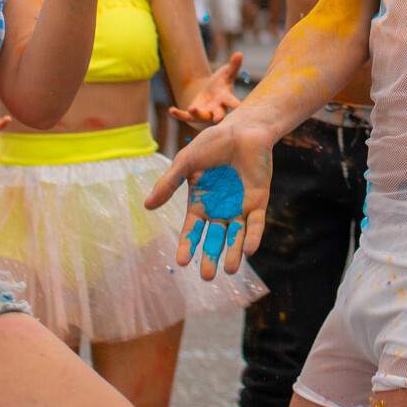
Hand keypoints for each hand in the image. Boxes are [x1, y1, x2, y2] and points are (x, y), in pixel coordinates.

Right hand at [143, 119, 272, 278]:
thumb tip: (147, 205)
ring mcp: (240, 208)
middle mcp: (219, 210)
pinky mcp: (258, 202)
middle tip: (207, 276)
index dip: (187, 246)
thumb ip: (169, 183)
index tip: (182, 262)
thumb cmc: (212, 144)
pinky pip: (256, 223)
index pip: (192, 231)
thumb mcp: (186, 163)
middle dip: (211, 257)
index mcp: (200, 204)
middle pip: (214, 239)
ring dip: (234, 253)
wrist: (243, 129)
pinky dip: (253, 236)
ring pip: (236, 236)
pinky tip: (250, 249)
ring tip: (231, 270)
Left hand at [170, 51, 245, 126]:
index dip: (237, 105)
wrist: (210, 95)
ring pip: (202, 117)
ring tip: (191, 108)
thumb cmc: (222, 84)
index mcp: (226, 99)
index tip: (241, 107)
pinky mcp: (193, 115)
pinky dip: (179, 115)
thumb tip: (239, 53)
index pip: (233, 103)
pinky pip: (186, 117)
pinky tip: (171, 110)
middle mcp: (217, 109)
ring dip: (197, 114)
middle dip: (218, 117)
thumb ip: (233, 66)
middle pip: (219, 115)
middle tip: (218, 119)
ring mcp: (205, 113)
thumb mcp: (226, 73)